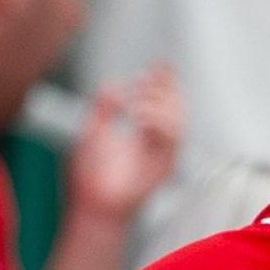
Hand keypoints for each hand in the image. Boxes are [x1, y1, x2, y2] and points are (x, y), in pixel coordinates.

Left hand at [68, 64, 184, 222]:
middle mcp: (158, 144)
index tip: (160, 65)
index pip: (164, 102)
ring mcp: (164, 155)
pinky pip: (172, 136)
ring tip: (134, 103)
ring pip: (179, 118)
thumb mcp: (93, 131)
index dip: (166, 82)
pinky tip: (137, 116)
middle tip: (142, 82)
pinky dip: (156, 120)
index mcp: (145, 135)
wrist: (92, 204)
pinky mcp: (165, 166)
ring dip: (158, 103)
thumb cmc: (91, 178)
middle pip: (177, 107)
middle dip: (163, 88)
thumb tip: (114, 85)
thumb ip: (103, 107)